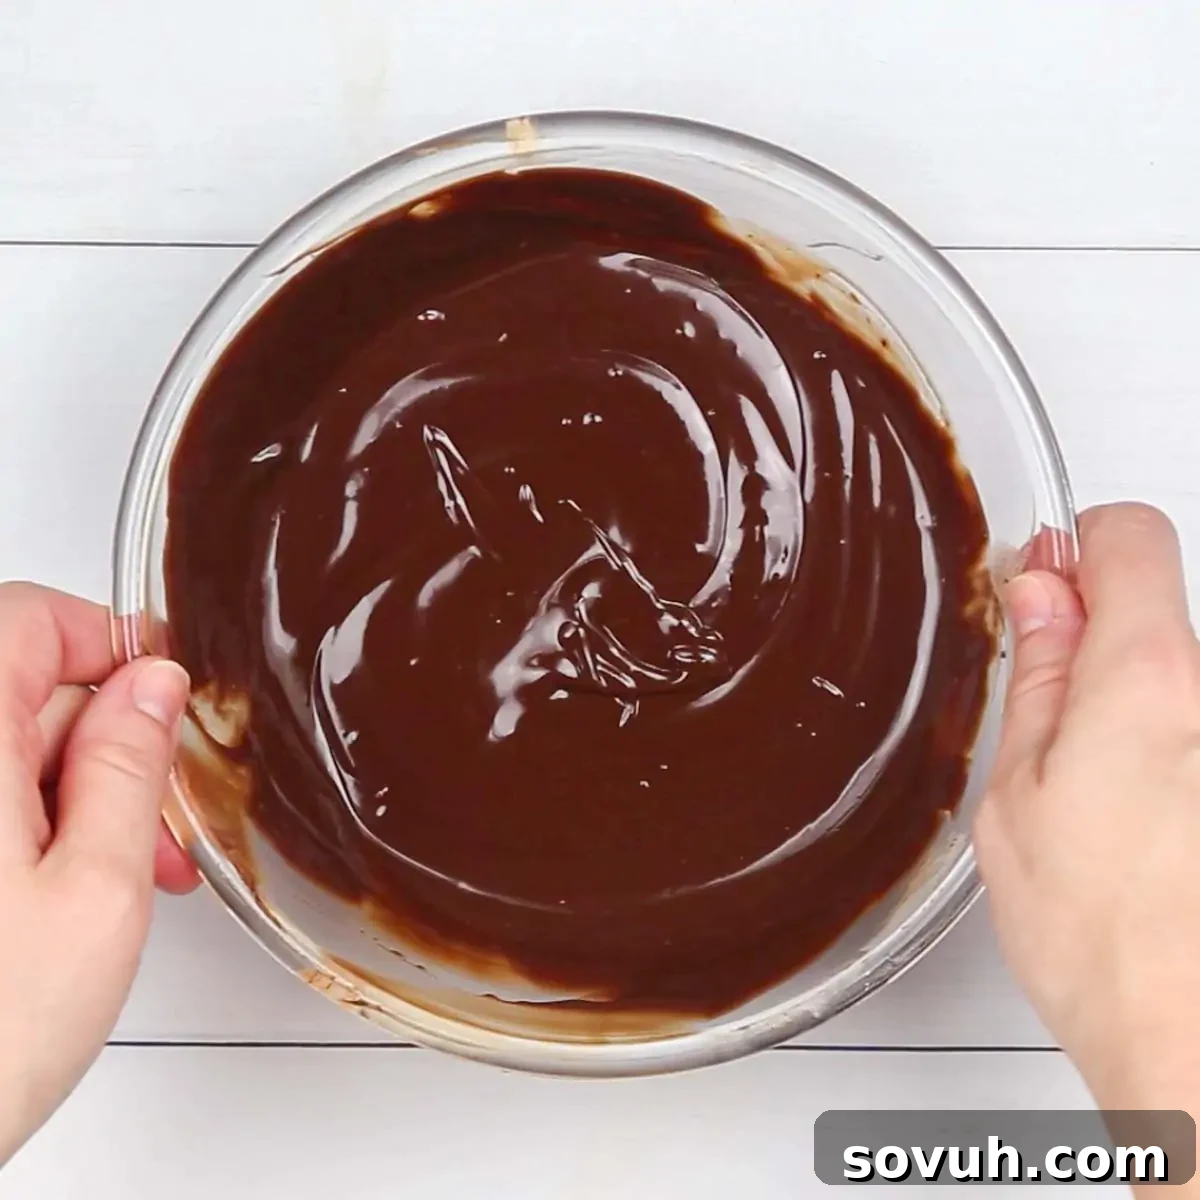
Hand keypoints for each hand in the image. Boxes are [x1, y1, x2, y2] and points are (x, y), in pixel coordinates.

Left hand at [0, 583, 194, 1163]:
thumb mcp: (96, 891)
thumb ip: (129, 770)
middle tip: (165, 817)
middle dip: (109, 740)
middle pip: (24, 687)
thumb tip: (153, 686)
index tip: (169, 691)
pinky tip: (72, 884)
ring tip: (134, 868)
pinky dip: (33, 825)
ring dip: (77, 791)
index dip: (112, 641)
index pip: (34, 619)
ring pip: (6, 750)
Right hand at [976, 503, 1199, 1113]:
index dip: (1077, 547)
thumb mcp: (1019, 789)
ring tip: (1097, 794)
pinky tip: (1143, 826)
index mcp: (1149, 677)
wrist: (1192, 1043)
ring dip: (1134, 705)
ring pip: (1184, 679)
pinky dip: (1172, 753)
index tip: (1045, 586)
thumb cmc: (1103, 936)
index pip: (1130, 534)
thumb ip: (1039, 674)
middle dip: (1097, 636)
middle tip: (1050, 713)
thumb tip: (1042, 594)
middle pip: (1160, 608)